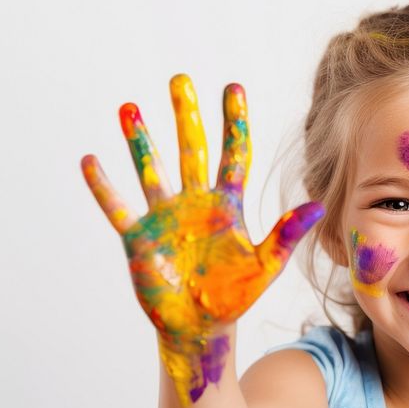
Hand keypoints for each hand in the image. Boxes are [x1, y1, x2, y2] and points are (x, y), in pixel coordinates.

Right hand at [81, 74, 323, 341]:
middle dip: (185, 116)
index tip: (232, 87)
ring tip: (130, 108)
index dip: (233, 122)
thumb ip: (287, 234)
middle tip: (180, 79)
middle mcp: (194, 204)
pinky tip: (91, 160)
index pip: (232, 155)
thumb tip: (318, 206)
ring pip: (151, 171)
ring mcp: (164, 219)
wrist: (200, 328)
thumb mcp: (266, 265)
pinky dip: (104, 187)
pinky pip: (118, 208)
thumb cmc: (235, 297)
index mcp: (227, 206)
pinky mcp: (138, 239)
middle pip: (190, 151)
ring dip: (140, 142)